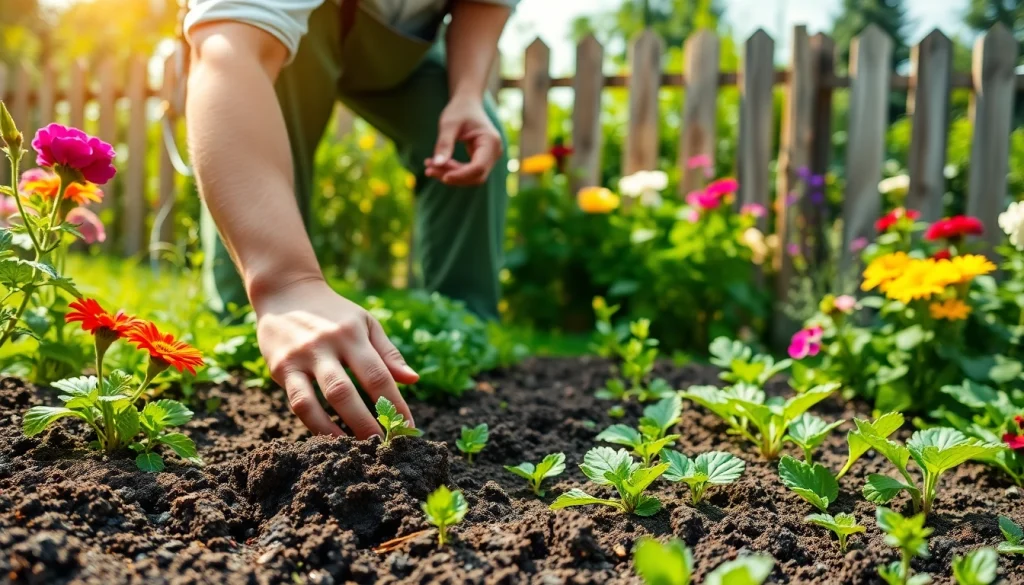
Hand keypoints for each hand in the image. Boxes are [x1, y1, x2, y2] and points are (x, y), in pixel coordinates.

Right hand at [252, 278, 418, 437]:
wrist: (285, 292)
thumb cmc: (334, 312)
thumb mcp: (365, 322)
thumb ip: (388, 352)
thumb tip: (413, 380)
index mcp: (352, 334)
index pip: (378, 375)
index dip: (395, 404)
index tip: (409, 428)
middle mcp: (326, 345)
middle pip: (348, 392)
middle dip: (368, 423)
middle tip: (385, 445)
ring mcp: (300, 358)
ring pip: (319, 400)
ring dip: (340, 429)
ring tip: (358, 449)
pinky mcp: (281, 369)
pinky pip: (299, 402)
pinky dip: (315, 424)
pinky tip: (330, 438)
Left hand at [425, 94, 502, 185]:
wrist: (467, 104)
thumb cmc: (459, 110)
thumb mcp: (448, 124)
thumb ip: (444, 144)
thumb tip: (436, 164)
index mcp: (491, 141)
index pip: (478, 167)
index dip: (460, 175)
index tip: (440, 174)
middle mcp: (495, 152)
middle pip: (476, 176)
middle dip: (453, 176)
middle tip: (428, 169)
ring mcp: (490, 158)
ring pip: (471, 177)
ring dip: (450, 175)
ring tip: (429, 166)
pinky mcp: (482, 161)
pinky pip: (468, 172)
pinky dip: (452, 171)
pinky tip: (435, 164)